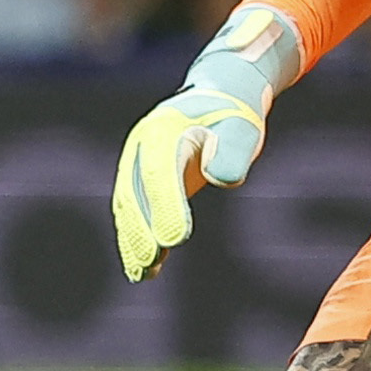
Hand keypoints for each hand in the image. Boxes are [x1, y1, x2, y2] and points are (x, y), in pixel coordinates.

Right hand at [112, 3, 298, 281]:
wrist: (219, 96)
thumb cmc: (233, 116)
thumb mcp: (241, 129)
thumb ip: (233, 151)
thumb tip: (221, 178)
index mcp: (164, 129)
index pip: (161, 172)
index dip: (166, 206)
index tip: (176, 240)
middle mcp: (142, 146)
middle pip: (135, 193)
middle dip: (140, 231)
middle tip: (150, 263)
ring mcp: (137, 164)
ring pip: (129, 207)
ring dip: (133, 241)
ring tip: (142, 274)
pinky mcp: (142, 181)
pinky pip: (134, 212)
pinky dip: (137, 239)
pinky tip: (146, 268)